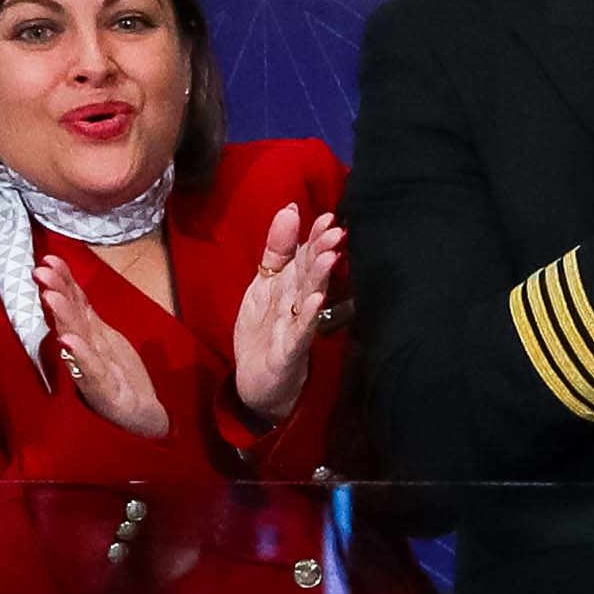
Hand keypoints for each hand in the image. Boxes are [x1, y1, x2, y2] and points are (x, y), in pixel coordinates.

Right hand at [36, 251, 173, 440]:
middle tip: (40, 271)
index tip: (49, 259)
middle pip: (72, 318)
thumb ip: (87, 317)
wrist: (142, 418)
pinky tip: (68, 341)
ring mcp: (94, 371)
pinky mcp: (103, 393)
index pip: (78, 304)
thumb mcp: (108, 341)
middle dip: (57, 292)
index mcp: (92, 336)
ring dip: (63, 318)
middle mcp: (88, 350)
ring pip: (77, 340)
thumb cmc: (120, 378)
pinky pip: (91, 371)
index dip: (65, 281)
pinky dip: (79, 356)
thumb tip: (69, 289)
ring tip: (50, 296)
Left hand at [222, 205, 344, 427]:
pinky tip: (315, 302)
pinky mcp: (289, 353)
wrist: (257, 384)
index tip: (328, 217)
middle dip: (322, 252)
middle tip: (337, 231)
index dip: (315, 237)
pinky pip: (299, 333)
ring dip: (321, 279)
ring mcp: (296, 329)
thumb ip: (277, 250)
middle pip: (311, 275)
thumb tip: (290, 209)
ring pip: (310, 299)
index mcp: (292, 287)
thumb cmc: (264, 334)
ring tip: (331, 257)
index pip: (306, 257)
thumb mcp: (263, 286)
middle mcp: (299, 305)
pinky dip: (307, 318)